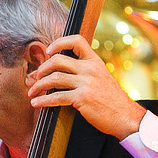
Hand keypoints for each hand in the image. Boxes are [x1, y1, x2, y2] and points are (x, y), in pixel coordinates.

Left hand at [26, 34, 146, 139]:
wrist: (125, 116)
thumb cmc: (111, 100)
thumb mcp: (101, 78)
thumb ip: (86, 71)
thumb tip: (63, 71)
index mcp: (95, 61)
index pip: (76, 40)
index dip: (59, 43)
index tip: (48, 51)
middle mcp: (90, 69)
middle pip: (58, 60)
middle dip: (42, 69)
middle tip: (36, 77)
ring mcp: (86, 83)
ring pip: (54, 78)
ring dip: (38, 85)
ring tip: (32, 92)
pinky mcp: (82, 98)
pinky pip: (56, 97)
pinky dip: (43, 100)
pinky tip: (36, 103)